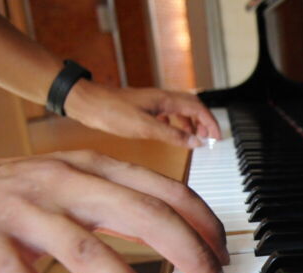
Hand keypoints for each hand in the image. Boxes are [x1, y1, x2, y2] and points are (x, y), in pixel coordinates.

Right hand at [0, 151, 229, 272]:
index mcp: (96, 168)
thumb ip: (123, 203)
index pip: (168, 192)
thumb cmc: (21, 190)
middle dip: (190, 255)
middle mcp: (68, 182)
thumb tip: (180, 236)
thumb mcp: (78, 182)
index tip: (224, 260)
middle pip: (145, 216)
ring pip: (88, 252)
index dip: (205, 226)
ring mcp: (27, 209)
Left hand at [64, 81, 221, 147]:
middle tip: (210, 138)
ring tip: (195, 138)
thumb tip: (195, 143)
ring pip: (181, 110)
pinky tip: (172, 134)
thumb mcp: (145, 128)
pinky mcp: (143, 108)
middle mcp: (162, 98)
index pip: (198, 109)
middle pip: (193, 107)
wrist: (85, 102)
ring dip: (191, 124)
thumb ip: (172, 136)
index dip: (210, 123)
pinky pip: (168, 114)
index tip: (217, 137)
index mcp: (165, 100)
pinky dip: (176, 124)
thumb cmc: (110, 111)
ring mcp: (152, 102)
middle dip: (204, 122)